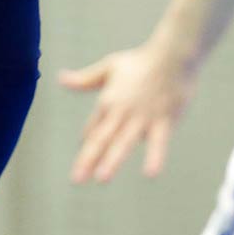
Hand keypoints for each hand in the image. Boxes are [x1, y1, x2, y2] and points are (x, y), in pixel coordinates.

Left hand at [62, 43, 196, 183]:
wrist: (173, 54)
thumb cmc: (141, 61)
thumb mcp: (108, 67)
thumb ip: (85, 79)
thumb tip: (61, 78)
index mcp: (108, 101)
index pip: (93, 129)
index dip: (87, 145)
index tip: (82, 166)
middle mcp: (122, 112)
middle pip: (102, 139)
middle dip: (88, 160)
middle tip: (76, 180)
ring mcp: (143, 118)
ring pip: (125, 142)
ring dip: (112, 160)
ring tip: (101, 178)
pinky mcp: (164, 121)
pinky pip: (159, 142)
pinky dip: (155, 157)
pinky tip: (151, 173)